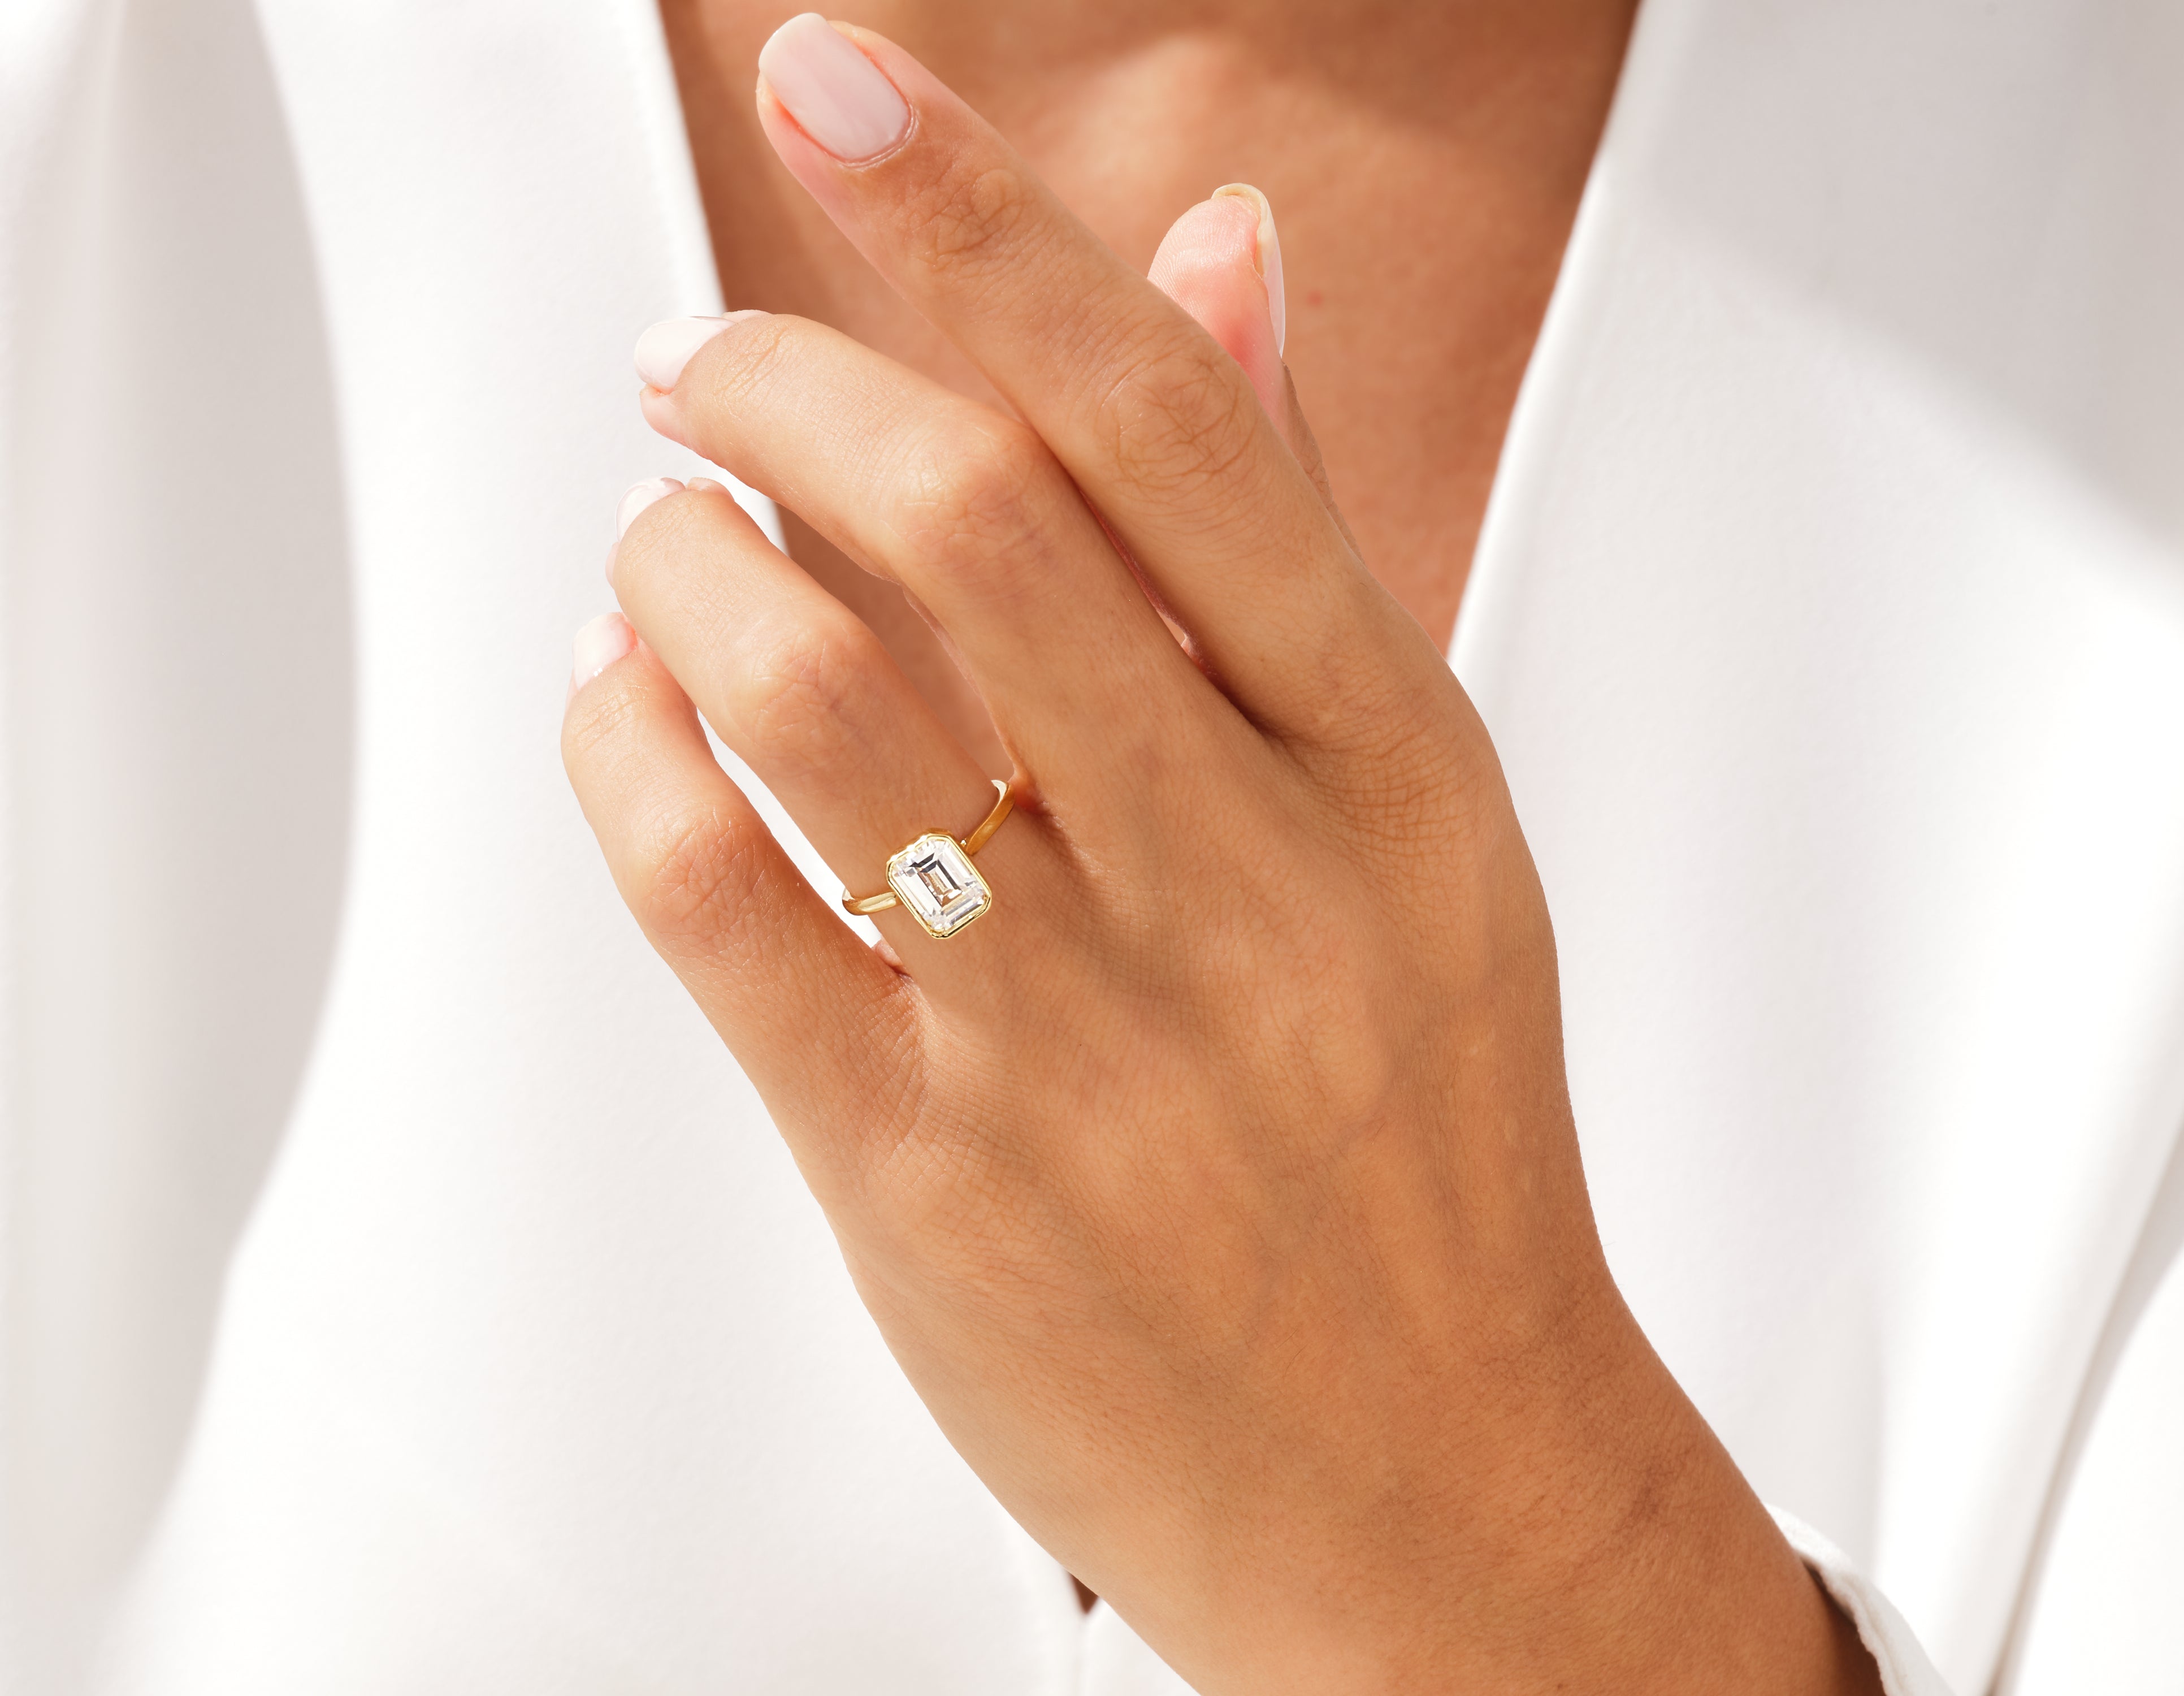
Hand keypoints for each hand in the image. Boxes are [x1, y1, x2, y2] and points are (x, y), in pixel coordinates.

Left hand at [564, 16, 1878, 1693]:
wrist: (1433, 1474)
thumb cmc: (1420, 1148)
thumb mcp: (1416, 824)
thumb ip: (1291, 539)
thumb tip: (1215, 258)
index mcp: (1386, 762)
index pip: (1174, 418)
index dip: (988, 224)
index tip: (854, 95)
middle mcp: (1246, 876)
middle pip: (971, 518)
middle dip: (779, 380)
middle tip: (706, 361)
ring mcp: (1083, 1032)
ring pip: (813, 692)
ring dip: (686, 559)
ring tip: (665, 532)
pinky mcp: (927, 1171)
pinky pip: (717, 901)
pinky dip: (627, 749)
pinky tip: (626, 698)